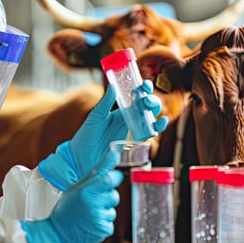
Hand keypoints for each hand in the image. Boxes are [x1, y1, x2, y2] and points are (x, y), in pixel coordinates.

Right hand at [22, 151, 123, 242]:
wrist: (56, 234)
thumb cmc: (66, 207)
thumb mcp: (76, 187)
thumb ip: (97, 172)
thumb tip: (115, 155)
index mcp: (87, 190)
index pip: (111, 178)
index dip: (113, 178)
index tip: (108, 180)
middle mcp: (95, 204)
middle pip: (114, 195)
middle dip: (105, 197)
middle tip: (89, 201)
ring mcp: (100, 218)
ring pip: (112, 209)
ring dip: (103, 210)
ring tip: (87, 214)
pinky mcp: (104, 230)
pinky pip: (110, 222)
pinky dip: (102, 223)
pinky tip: (90, 223)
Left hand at [38, 80, 167, 190]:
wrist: (82, 157)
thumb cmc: (87, 135)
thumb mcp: (96, 116)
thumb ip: (105, 102)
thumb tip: (112, 85)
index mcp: (121, 109)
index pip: (136, 96)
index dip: (143, 89)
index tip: (144, 84)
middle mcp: (130, 118)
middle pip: (147, 106)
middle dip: (151, 99)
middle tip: (147, 98)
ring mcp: (133, 130)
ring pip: (151, 118)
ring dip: (156, 111)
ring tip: (152, 107)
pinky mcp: (135, 143)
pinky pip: (149, 134)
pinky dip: (157, 127)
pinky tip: (161, 121)